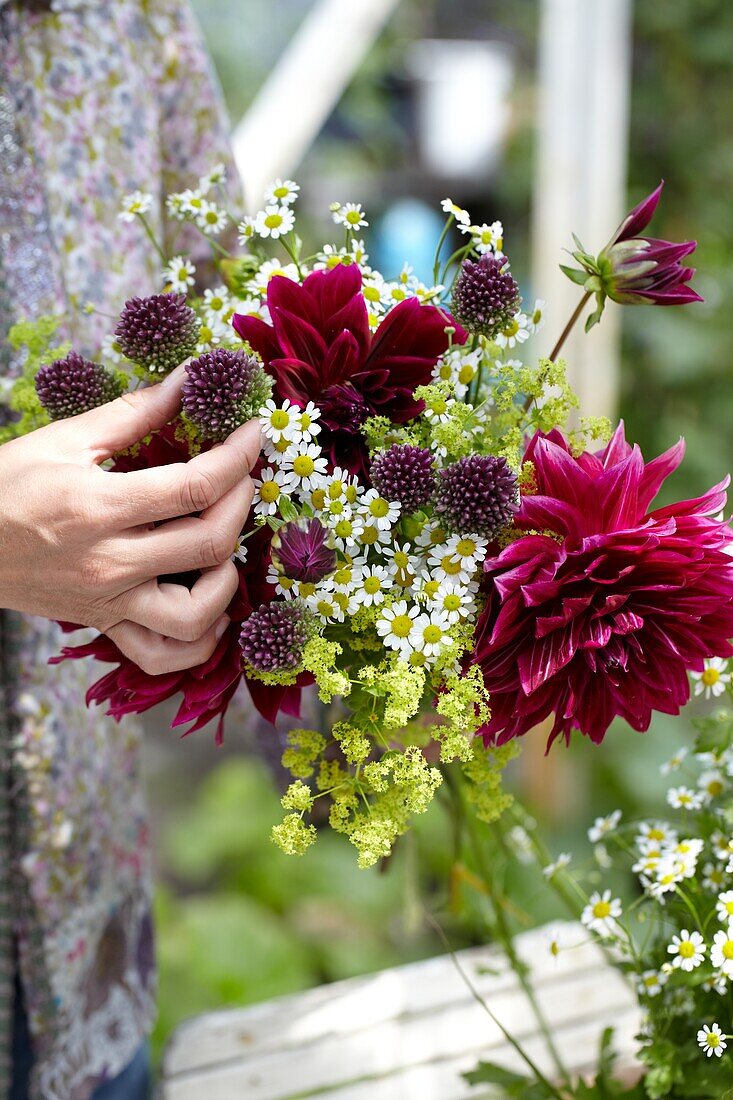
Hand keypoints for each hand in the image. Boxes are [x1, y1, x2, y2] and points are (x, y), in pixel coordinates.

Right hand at [0, 364, 260, 674]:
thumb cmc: (6, 486)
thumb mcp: (66, 439)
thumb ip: (134, 411)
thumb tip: (188, 377)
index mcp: (99, 507)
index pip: (195, 486)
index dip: (238, 457)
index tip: (253, 434)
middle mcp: (109, 562)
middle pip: (208, 543)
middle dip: (241, 504)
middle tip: (243, 478)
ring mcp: (108, 602)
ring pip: (194, 616)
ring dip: (227, 583)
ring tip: (223, 549)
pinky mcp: (103, 625)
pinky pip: (161, 655)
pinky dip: (197, 643)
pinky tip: (210, 611)